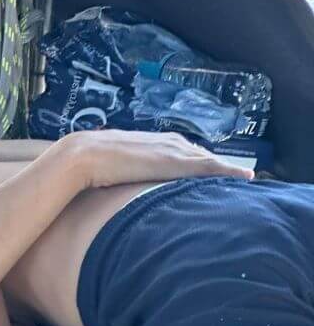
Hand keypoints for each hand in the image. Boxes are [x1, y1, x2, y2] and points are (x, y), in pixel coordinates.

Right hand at [60, 129, 254, 190]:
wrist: (81, 156)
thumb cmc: (87, 164)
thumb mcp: (109, 166)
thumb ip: (119, 171)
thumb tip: (113, 184)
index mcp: (150, 142)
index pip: (181, 150)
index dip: (198, 161)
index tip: (212, 170)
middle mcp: (165, 141)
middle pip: (199, 153)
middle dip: (217, 164)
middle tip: (236, 175)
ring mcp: (171, 150)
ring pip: (207, 159)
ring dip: (226, 168)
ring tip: (244, 177)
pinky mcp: (174, 162)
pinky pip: (208, 167)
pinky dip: (227, 171)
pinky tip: (244, 177)